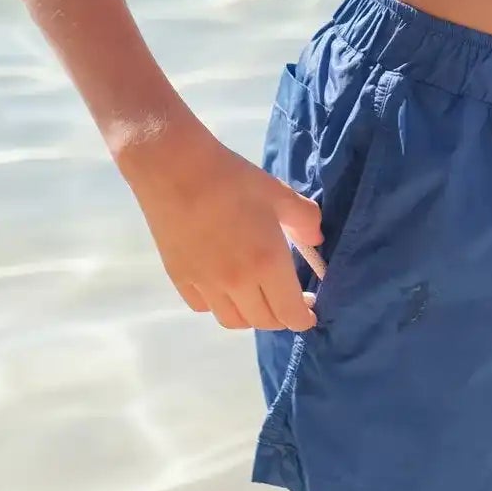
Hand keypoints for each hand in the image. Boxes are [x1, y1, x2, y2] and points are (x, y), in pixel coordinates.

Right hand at [119, 124, 322, 330]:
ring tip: (258, 298)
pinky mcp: (179, 279)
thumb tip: (316, 241)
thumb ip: (304, 220)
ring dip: (251, 316)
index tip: (310, 314)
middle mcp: (237, 283)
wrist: (175, 169)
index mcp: (267, 263)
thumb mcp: (278, 194)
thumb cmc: (232, 179)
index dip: (304, 320)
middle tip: (289, 302)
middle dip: (281, 318)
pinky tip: (224, 287)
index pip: (290, 313)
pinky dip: (219, 305)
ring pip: (233, 321)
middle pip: (264, 321)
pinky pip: (204, 308)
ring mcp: (205, 284)